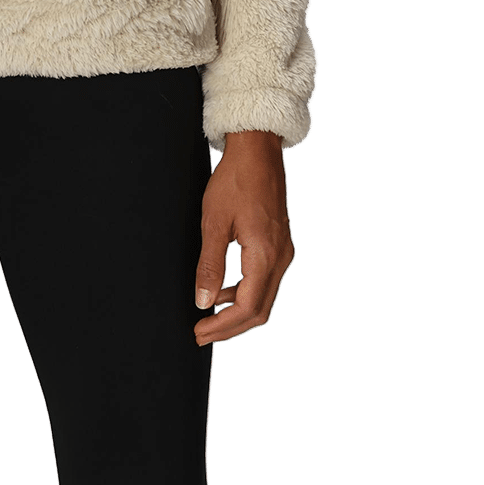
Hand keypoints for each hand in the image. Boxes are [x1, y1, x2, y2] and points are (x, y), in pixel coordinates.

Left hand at [194, 130, 293, 344]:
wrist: (257, 151)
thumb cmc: (235, 180)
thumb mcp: (214, 222)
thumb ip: (210, 265)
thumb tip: (204, 302)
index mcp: (265, 255)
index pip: (248, 307)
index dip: (223, 326)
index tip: (199, 333)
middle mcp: (281, 258)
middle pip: (260, 310)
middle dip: (231, 327)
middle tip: (202, 333)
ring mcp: (284, 252)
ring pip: (265, 298)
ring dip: (238, 312)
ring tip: (209, 316)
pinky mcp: (280, 245)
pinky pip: (266, 281)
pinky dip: (246, 294)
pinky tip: (224, 291)